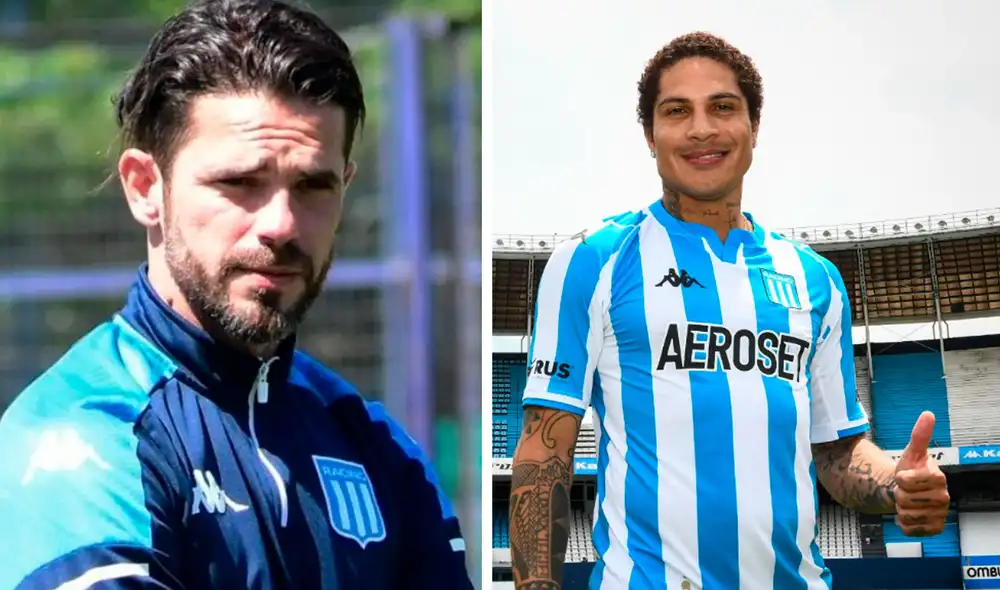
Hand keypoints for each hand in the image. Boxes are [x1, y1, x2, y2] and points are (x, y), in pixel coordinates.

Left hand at [893, 411, 949, 536]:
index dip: (898, 478)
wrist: (908, 493)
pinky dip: (903, 523)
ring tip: (907, 501)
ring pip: (905, 514)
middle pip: (904, 498)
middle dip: (898, 494)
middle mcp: (944, 497)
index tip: (903, 476)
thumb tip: (928, 414)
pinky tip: (908, 515)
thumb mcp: (911, 452)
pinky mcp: (934, 529)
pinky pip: (909, 529)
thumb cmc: (909, 471)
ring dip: (900, 508)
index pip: (905, 480)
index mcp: (938, 477)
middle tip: (905, 490)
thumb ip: (919, 435)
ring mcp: (940, 514)